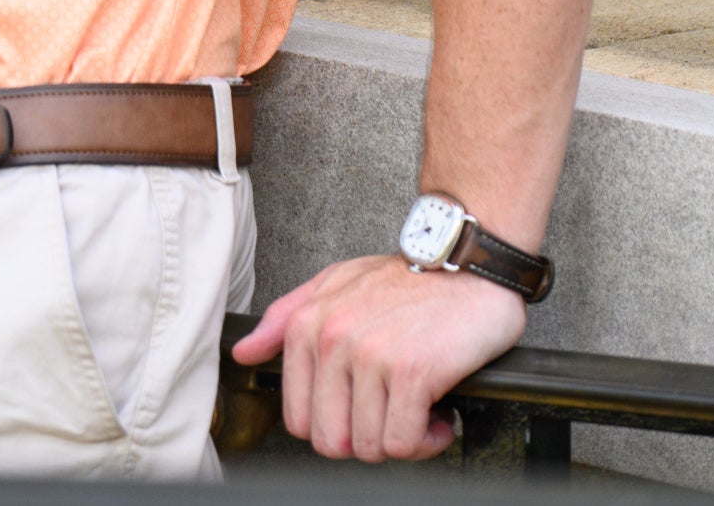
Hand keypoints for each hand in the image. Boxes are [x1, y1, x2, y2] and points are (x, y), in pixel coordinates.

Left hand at [232, 253, 526, 460]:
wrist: (470, 265)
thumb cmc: (407, 279)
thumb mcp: (336, 284)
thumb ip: (285, 318)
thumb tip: (244, 353)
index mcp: (308, 324)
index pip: (298, 419)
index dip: (334, 426)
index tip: (361, 409)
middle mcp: (333, 339)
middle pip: (331, 442)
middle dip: (364, 440)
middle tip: (391, 412)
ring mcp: (371, 355)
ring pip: (369, 448)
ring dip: (401, 440)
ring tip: (418, 407)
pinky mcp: (411, 372)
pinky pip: (405, 443)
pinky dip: (427, 440)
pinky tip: (438, 412)